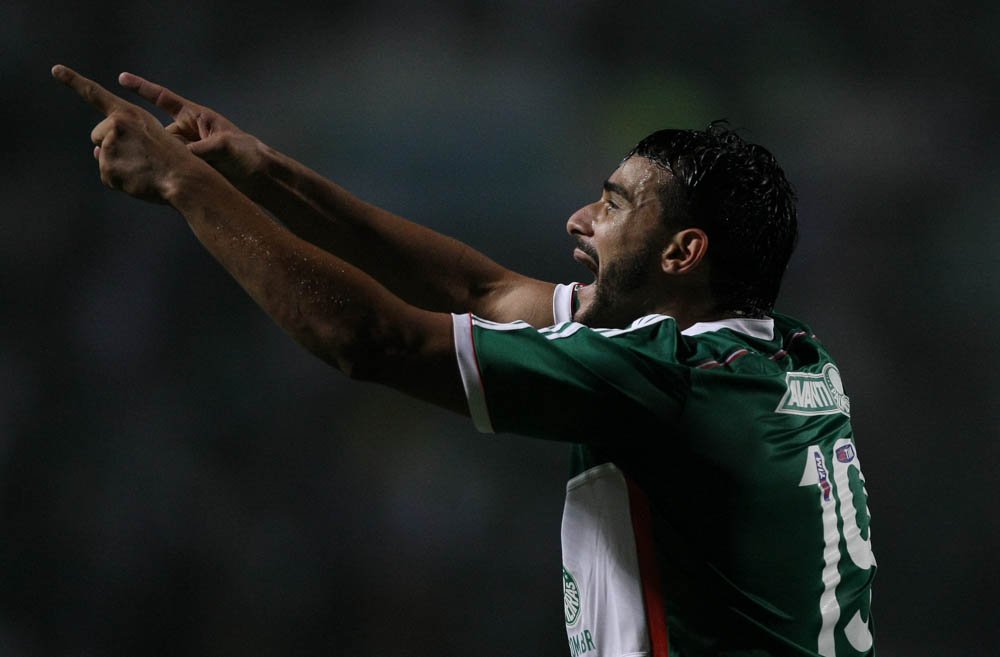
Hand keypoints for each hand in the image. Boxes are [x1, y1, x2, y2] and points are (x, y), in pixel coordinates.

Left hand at [52, 65, 199, 203]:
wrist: (184, 178)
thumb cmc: (173, 158)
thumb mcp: (152, 136)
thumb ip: (122, 136)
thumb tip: (93, 152)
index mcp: (128, 113)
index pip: (94, 94)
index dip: (73, 80)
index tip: (55, 69)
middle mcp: (114, 125)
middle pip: (97, 135)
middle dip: (110, 145)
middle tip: (140, 156)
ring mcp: (108, 146)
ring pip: (102, 158)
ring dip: (118, 166)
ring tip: (143, 169)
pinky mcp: (107, 167)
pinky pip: (107, 176)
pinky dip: (120, 181)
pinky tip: (138, 180)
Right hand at [117, 71, 264, 189]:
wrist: (261, 178)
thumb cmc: (248, 154)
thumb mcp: (225, 147)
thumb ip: (200, 149)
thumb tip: (177, 155)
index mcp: (196, 117)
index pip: (163, 98)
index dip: (142, 88)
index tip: (121, 78)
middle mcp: (188, 132)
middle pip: (157, 132)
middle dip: (146, 139)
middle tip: (138, 147)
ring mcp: (188, 150)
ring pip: (161, 151)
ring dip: (153, 157)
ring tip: (147, 165)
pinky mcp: (190, 167)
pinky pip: (170, 165)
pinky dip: (162, 170)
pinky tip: (152, 178)